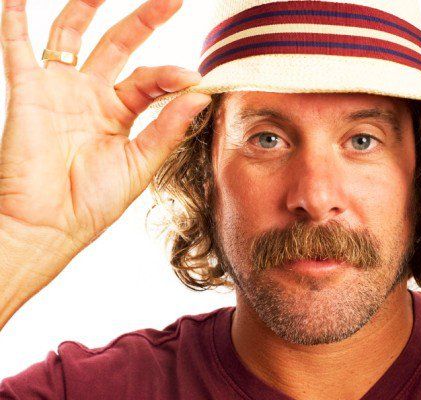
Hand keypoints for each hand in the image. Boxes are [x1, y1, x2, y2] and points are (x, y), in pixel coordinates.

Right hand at [0, 0, 210, 282]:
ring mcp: (58, 90)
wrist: (47, 225)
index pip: (149, 80)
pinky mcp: (28, 92)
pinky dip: (17, 19)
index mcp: (118, 115)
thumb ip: (167, 128)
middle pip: (118, 45)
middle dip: (143, 19)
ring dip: (87, 5)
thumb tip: (199, 95)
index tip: (193, 77)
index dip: (171, 75)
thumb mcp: (139, 164)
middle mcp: (89, 96)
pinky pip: (18, 47)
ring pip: (73, 35)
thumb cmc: (91, 203)